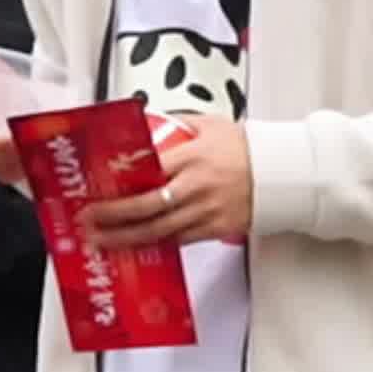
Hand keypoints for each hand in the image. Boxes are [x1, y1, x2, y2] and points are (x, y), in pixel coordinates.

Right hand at [0, 28, 30, 190]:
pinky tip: (44, 148)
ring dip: (16, 155)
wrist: (52, 116)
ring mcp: (13, 167)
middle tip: (1, 137)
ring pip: (9, 168)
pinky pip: (34, 173)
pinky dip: (38, 160)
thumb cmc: (17, 99)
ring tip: (26, 140)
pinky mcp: (36, 174)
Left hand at [81, 114, 253, 247]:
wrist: (283, 174)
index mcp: (194, 157)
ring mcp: (207, 211)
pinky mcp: (216, 229)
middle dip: (114, 215)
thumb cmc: (249, 149)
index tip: (97, 186)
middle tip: (89, 219)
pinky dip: (155, 245)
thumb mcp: (212, 125)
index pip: (149, 170)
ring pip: (160, 230)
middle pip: (148, 205)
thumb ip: (180, 124)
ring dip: (127, 238)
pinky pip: (179, 241)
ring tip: (102, 241)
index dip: (121, 182)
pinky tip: (136, 247)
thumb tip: (150, 124)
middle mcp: (198, 186)